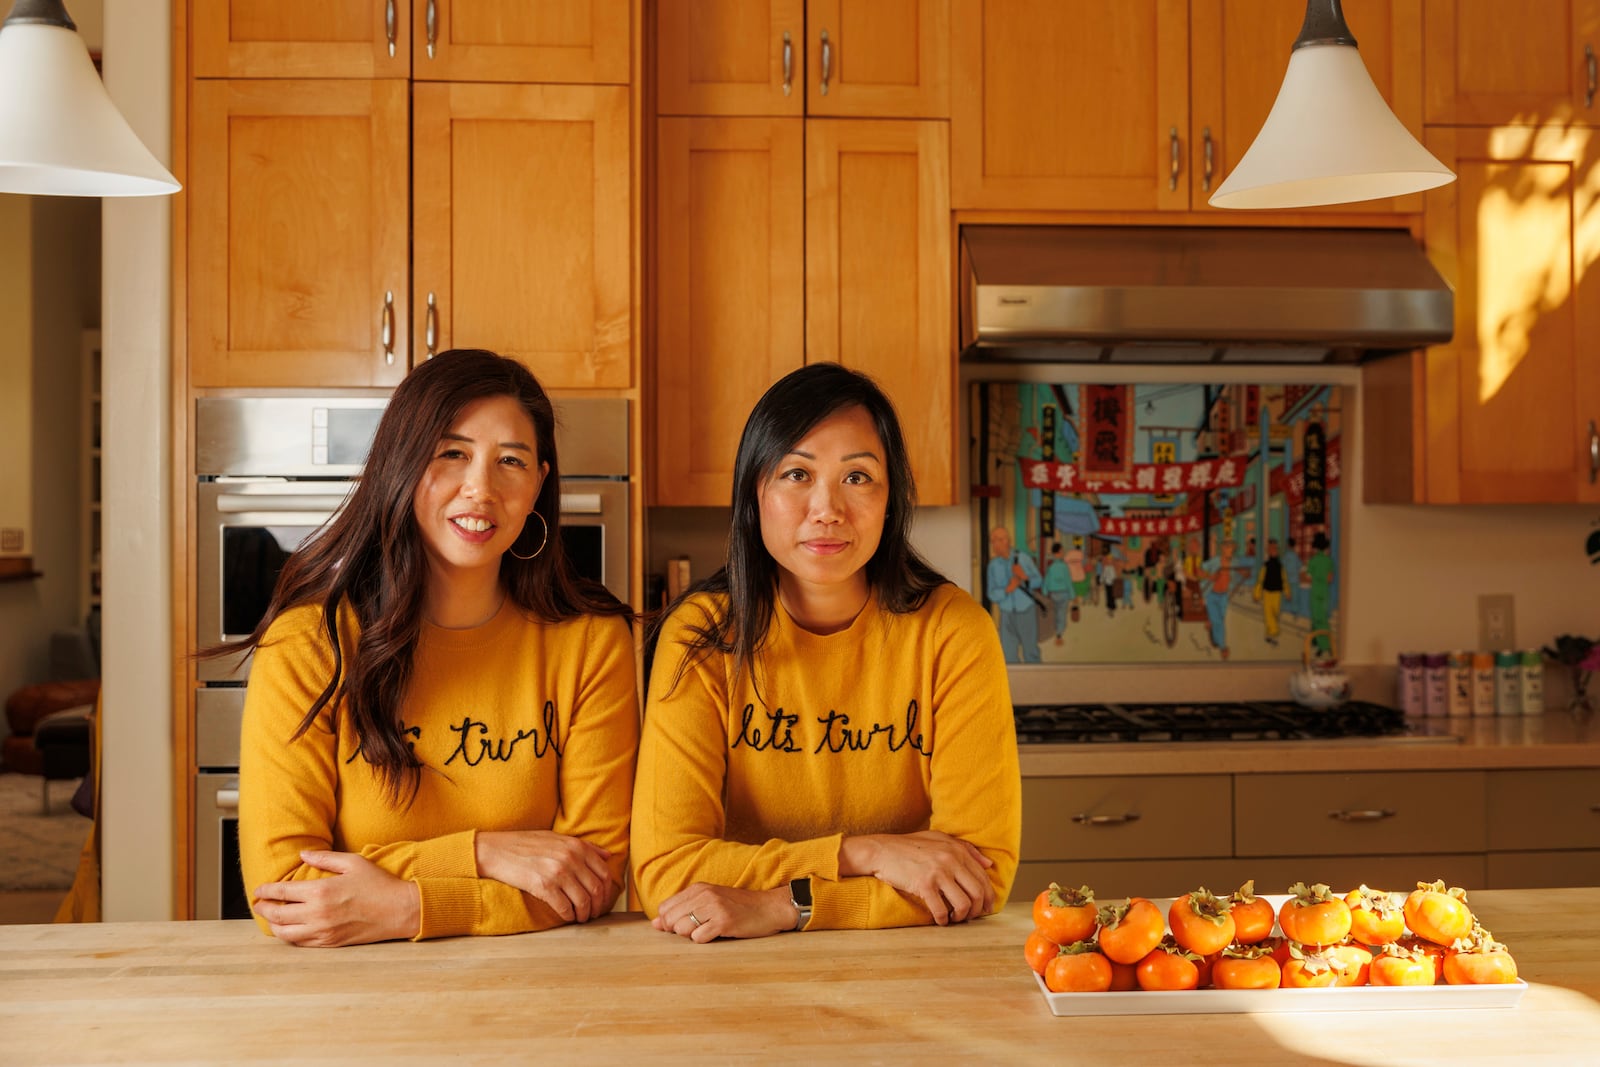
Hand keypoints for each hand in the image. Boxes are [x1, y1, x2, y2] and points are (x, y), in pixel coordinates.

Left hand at [252, 850, 419, 946]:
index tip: (258, 890)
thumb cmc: (378, 884)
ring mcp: (323, 932)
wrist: (399, 911)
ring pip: (285, 933)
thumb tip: (303, 854)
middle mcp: (317, 915)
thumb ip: (324, 858)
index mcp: (321, 892)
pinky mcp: (330, 943)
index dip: (266, 891)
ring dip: (273, 925)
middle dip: (264, 909)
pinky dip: (289, 936)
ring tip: (271, 917)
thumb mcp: (353, 862)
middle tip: (258, 904)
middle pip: (277, 915)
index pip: (282, 893)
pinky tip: (290, 929)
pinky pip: (301, 943)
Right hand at [475, 830, 614, 923]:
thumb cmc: (525, 844)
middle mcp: (570, 858)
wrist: (496, 850)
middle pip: (597, 889)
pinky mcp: (543, 886)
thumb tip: (608, 855)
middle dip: (598, 906)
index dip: (607, 891)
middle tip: (593, 914)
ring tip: (580, 918)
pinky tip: (567, 917)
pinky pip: (565, 907)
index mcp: (576, 846)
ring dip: (585, 914)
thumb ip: (585, 846)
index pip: (604, 872)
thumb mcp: (557, 838)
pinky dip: (569, 916)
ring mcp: (558, 872)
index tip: (602, 900)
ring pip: (583, 901)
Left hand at [652, 883, 796, 942]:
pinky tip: (716, 934)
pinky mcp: (724, 921)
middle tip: (699, 930)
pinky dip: (704, 940)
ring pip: (682, 929)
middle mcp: (704, 895)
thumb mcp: (710, 901)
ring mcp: (714, 907)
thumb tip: (655, 924)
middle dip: (678, 931)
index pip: (665, 908)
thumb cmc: (738, 907)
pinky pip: (699, 937)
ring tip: (709, 930)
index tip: (684, 926)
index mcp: (698, 888)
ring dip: (691, 935)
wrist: (769, 908)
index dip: (668, 922)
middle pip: (670, 919)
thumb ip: (683, 910)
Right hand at [839, 830, 994, 925]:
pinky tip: (940, 920)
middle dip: (978, 910)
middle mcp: (951, 860)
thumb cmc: (910, 845)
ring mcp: (938, 872)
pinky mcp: (924, 884)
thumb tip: (989, 864)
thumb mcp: (940, 839)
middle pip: (978, 893)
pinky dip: (943, 920)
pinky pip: (941, 910)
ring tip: (954, 918)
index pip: (983, 878)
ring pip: (964, 904)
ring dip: (961, 917)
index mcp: (957, 850)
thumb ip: (966, 849)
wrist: (881, 850)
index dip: (988, 897)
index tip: (986, 909)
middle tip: (970, 917)